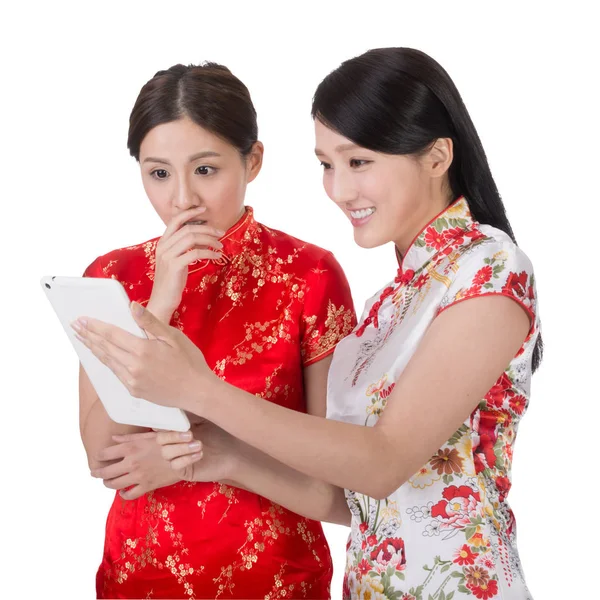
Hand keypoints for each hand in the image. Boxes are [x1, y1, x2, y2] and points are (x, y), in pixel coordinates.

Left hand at [72, 303, 217, 410]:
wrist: (197, 392)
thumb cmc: (190, 362)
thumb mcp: (173, 337)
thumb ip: (150, 322)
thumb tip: (132, 307)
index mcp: (142, 350)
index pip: (111, 334)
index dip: (95, 326)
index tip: (82, 319)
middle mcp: (133, 367)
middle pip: (105, 348)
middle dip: (88, 336)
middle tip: (75, 326)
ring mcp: (132, 381)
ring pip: (107, 361)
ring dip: (93, 349)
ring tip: (83, 339)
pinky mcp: (134, 390)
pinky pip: (115, 373)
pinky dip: (106, 362)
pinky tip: (102, 357)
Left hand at [90, 431, 181, 499]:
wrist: (186, 455)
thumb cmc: (168, 441)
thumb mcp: (149, 435)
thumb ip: (130, 437)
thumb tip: (114, 439)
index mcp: (131, 447)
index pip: (105, 453)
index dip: (99, 456)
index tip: (97, 457)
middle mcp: (131, 462)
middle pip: (106, 472)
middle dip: (97, 473)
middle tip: (94, 473)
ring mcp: (138, 476)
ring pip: (115, 484)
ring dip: (108, 483)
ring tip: (106, 482)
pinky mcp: (146, 486)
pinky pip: (130, 494)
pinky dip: (124, 495)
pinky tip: (123, 492)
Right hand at [148, 207, 224, 322]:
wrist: (162, 300)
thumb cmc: (172, 281)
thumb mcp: (176, 260)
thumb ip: (183, 247)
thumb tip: (201, 236)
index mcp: (162, 243)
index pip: (175, 220)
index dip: (190, 213)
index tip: (203, 209)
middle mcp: (163, 246)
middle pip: (188, 229)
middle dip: (207, 228)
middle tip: (221, 233)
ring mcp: (168, 256)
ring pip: (192, 238)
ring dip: (210, 240)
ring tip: (220, 245)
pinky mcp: (175, 266)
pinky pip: (195, 253)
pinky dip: (209, 252)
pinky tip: (217, 256)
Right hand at [156, 420, 241, 483]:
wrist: (236, 451)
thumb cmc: (223, 431)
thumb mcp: (206, 417)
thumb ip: (190, 412)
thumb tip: (177, 402)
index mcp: (178, 428)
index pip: (162, 426)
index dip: (164, 423)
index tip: (175, 421)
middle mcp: (175, 442)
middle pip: (160, 440)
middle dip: (172, 436)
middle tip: (190, 434)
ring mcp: (178, 457)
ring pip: (166, 453)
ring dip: (181, 448)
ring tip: (199, 445)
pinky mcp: (184, 470)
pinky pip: (175, 465)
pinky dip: (186, 458)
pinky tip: (200, 454)